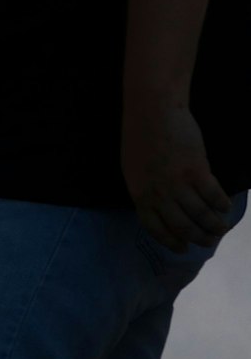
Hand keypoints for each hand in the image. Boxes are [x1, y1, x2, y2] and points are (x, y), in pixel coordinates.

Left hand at [123, 102, 233, 250]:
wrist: (152, 111)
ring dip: (216, 226)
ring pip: (202, 216)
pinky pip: (214, 196)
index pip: (155, 228)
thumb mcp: (133, 169)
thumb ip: (146, 190)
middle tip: (210, 240)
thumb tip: (163, 209)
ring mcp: (178, 183)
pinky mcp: (197, 171)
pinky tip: (226, 206)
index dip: (171, 241)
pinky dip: (222, 205)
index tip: (183, 248)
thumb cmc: (141, 137)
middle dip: (199, 238)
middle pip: (183, 227)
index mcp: (139, 193)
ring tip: (222, 227)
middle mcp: (158, 193)